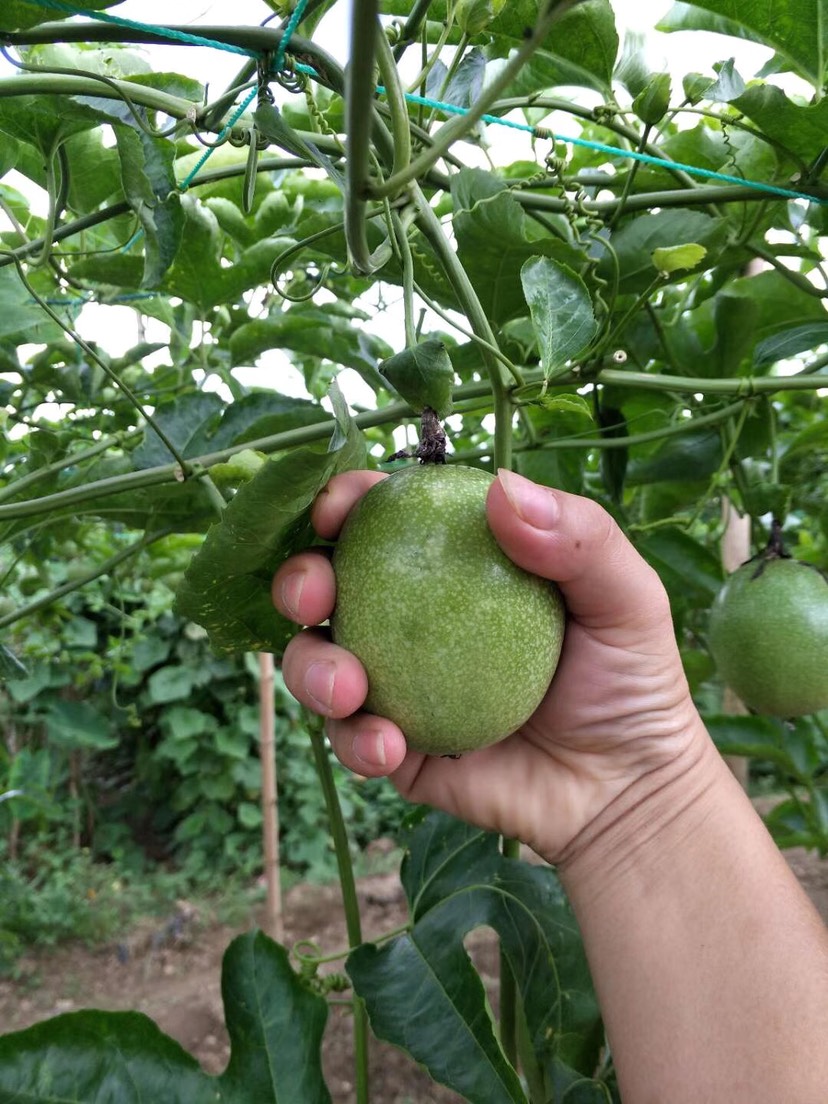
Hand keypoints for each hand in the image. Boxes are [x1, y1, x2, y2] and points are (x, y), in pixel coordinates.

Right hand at [273, 468, 703, 861]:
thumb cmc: (631, 681)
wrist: (627, 792)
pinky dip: (354, 739)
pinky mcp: (393, 749)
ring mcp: (397, 685)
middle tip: (312, 594)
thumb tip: (500, 484)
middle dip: (298, 579)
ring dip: (310, 667)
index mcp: (456, 567)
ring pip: (317, 662)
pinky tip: (387, 746)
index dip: (345, 504)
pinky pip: (350, 738)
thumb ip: (579, 538)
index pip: (388, 521)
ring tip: (348, 689)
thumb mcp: (626, 597)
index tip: (335, 509)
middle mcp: (413, 620)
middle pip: (329, 585)